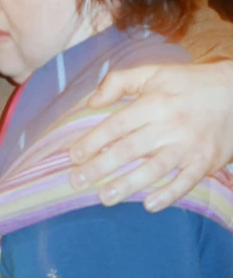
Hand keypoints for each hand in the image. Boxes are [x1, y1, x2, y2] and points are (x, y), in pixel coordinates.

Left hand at [68, 61, 232, 211]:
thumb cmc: (187, 83)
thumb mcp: (153, 72)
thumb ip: (119, 82)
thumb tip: (92, 101)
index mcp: (153, 102)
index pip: (116, 125)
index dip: (92, 141)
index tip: (72, 156)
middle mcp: (169, 125)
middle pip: (129, 149)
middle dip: (100, 167)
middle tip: (76, 181)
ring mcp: (189, 145)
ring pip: (153, 169)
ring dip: (127, 185)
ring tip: (104, 197)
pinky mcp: (206, 161)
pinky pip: (185, 182)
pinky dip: (168, 195)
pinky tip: (149, 205)